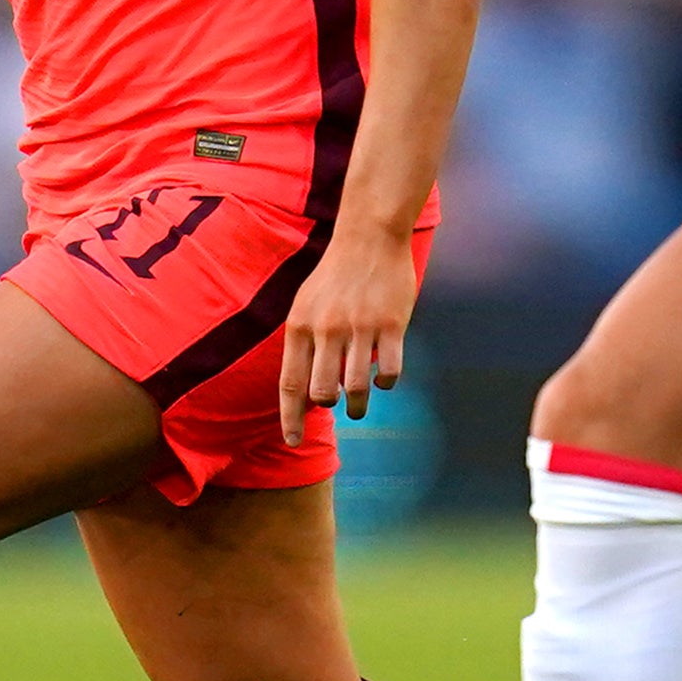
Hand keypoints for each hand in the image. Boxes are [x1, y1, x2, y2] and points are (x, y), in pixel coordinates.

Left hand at [277, 226, 418, 448]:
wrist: (369, 238)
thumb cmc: (335, 278)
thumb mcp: (305, 307)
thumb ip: (302, 345)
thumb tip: (302, 394)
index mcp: (300, 326)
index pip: (290, 384)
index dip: (290, 418)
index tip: (292, 442)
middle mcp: (326, 329)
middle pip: (321, 393)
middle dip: (328, 407)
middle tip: (336, 404)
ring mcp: (359, 327)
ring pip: (354, 388)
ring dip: (357, 406)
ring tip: (358, 406)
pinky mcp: (391, 324)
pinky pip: (388, 372)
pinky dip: (386, 383)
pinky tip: (383, 377)